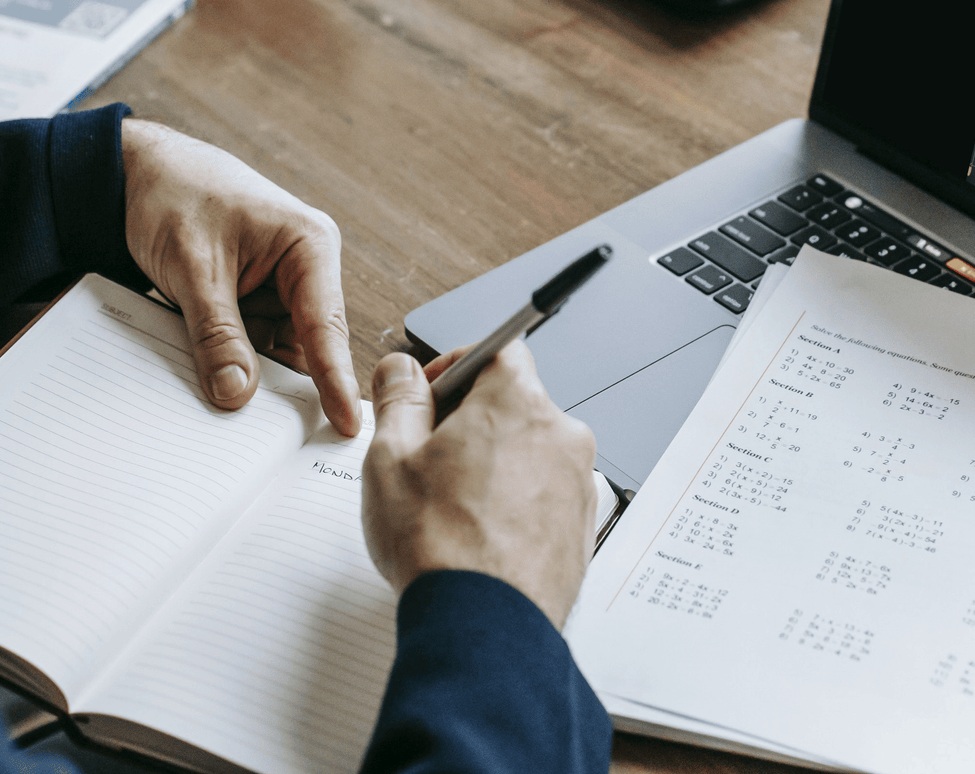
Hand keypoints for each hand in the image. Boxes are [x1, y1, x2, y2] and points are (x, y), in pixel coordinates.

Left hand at [121, 119, 359, 434]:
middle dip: (285, 387)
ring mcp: (278, 288)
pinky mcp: (252, 302)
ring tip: (231, 409)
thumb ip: (217, 333)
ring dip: (251, 376)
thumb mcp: (193, 267)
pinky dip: (230, 364)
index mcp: (309, 245)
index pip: (326, 325)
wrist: (135, 173)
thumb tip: (237, 393)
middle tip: (276, 439)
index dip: (335, 379)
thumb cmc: (175, 193)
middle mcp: (304, 269)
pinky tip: (213, 382)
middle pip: (306, 346)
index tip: (344, 425)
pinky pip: (249, 346)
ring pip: (274, 352)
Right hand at [362, 343, 597, 626]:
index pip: (497, 349)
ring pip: (530, 452)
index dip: (455, 365)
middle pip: (514, 404)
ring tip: (452, 508)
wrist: (485, 626)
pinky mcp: (584, 526)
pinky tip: (481, 535)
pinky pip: (546, 495)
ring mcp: (579, 482)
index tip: (430, 393)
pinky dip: (517, 503)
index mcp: (518, 402)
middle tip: (428, 459)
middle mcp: (562, 434)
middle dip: (470, 421)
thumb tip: (401, 370)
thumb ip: (398, 399)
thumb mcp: (390, 458)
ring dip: (495, 465)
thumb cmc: (440, 545)